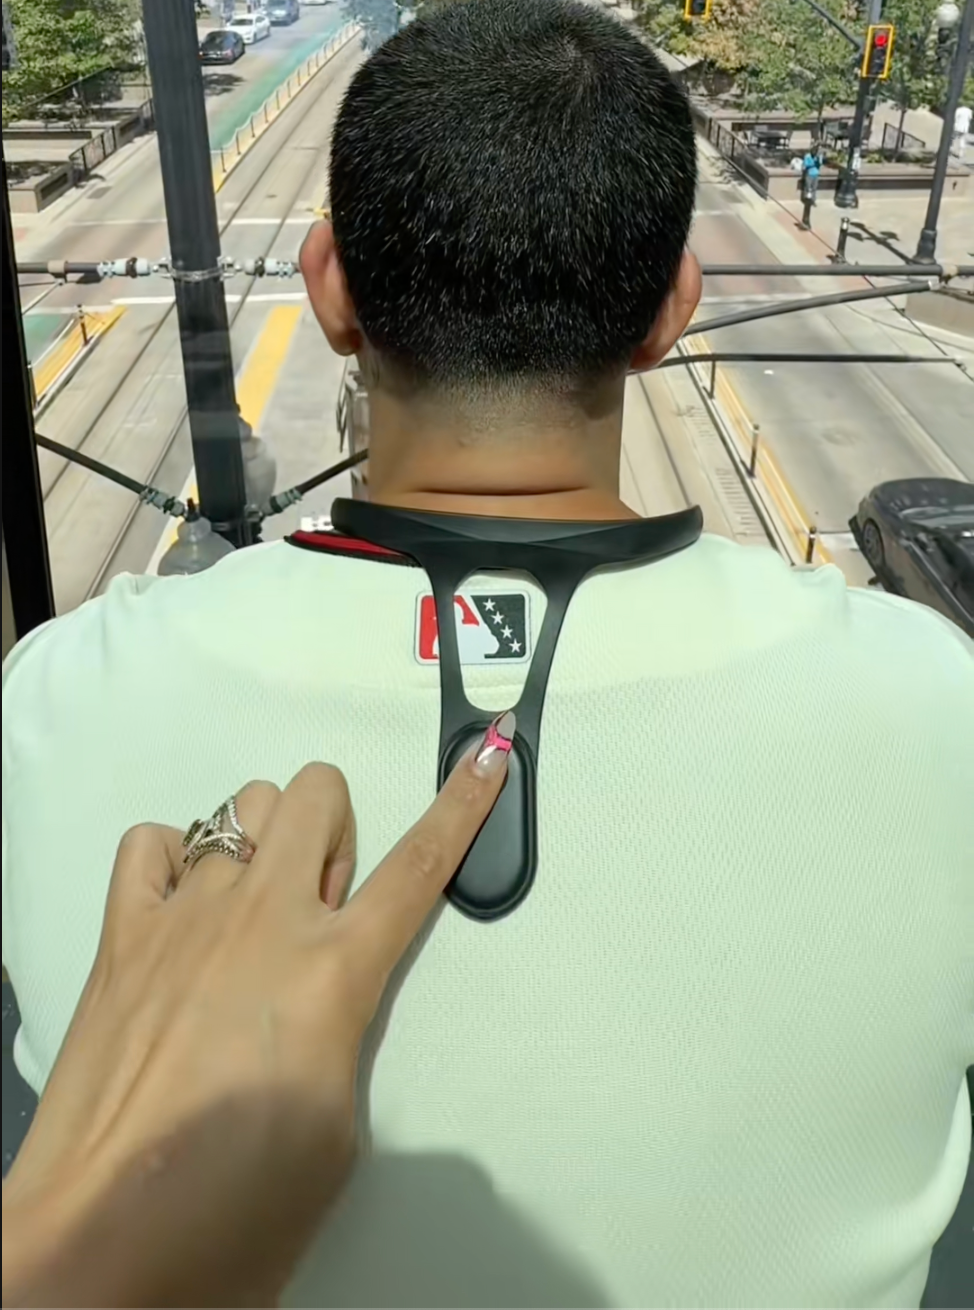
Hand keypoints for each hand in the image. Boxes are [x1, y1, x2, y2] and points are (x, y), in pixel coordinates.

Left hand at [1, 713, 513, 1307]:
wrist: (106, 1239)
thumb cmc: (240, 1205)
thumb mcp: (339, 1122)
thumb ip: (343, 1024)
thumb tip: (319, 986)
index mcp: (335, 970)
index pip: (419, 866)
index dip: (463, 804)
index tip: (488, 757)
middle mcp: (264, 918)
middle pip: (316, 793)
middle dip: (333, 829)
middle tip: (321, 906)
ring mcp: (186, 915)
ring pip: (241, 805)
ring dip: (262, 842)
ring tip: (249, 914)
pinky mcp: (122, 935)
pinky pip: (151, 843)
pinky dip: (175, 860)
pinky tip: (182, 909)